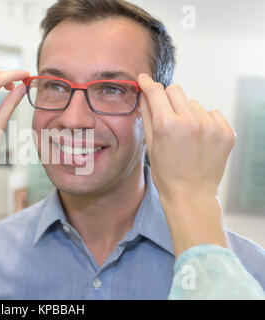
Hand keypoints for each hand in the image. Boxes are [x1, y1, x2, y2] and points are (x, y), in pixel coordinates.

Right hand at [137, 73, 235, 255]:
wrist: (191, 194)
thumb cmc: (167, 173)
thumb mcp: (151, 144)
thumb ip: (147, 115)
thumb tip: (144, 93)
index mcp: (167, 124)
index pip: (156, 91)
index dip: (148, 83)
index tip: (144, 79)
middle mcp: (190, 121)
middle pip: (176, 90)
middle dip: (168, 99)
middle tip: (166, 116)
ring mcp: (211, 126)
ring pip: (193, 103)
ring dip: (187, 113)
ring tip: (186, 135)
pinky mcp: (226, 131)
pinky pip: (211, 113)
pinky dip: (204, 121)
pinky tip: (199, 139)